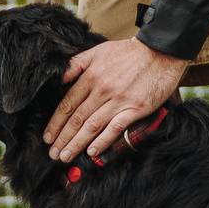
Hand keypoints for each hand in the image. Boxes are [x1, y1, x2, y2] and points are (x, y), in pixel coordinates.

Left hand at [42, 36, 187, 162]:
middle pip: (77, 118)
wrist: (160, 52)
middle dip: (63, 138)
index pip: (68, 104)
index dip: (56, 122)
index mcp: (91, 76)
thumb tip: (60, 79)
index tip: (48, 137)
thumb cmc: (128, 53)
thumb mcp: (98, 51)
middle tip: (53, 153)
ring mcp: (119, 100)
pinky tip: (92, 152)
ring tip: (66, 156)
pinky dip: (103, 141)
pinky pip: (116, 128)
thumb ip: (76, 64)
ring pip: (93, 125)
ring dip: (77, 143)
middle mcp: (102, 90)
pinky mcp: (136, 108)